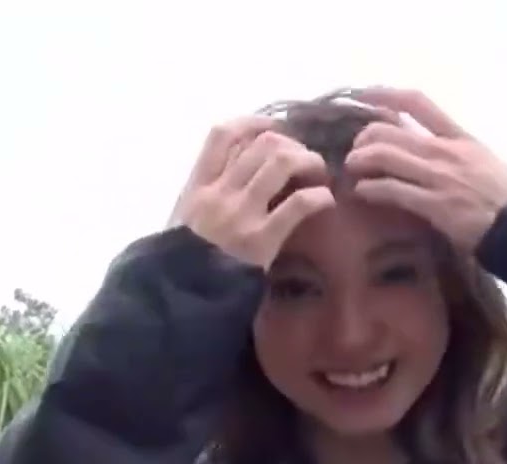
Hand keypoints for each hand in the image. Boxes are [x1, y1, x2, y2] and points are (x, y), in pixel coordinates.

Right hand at [169, 117, 334, 268]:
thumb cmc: (186, 263)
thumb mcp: (184, 219)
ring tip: (319, 177)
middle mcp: (219, 193)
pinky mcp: (261, 239)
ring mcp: (240, 214)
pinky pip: (298, 203)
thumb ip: (208, 193)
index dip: (256, 123)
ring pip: (282, 162)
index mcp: (198, 186)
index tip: (276, 129)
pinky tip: (324, 202)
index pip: (223, 134)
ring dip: (310, 163)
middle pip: (263, 143)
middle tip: (307, 163)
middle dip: (294, 146)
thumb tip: (240, 168)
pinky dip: (318, 196)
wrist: (181, 298)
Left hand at [344, 88, 506, 253]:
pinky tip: (363, 192)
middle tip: (356, 153)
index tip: (364, 96)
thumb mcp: (486, 163)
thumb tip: (431, 152)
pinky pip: (392, 189)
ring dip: (360, 161)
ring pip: (385, 155)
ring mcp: (440, 177)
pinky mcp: (435, 205)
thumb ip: (458, 154)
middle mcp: (446, 151)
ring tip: (353, 170)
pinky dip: (370, 188)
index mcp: (460, 138)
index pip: (418, 103)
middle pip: (390, 129)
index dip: (386, 95)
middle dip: (364, 139)